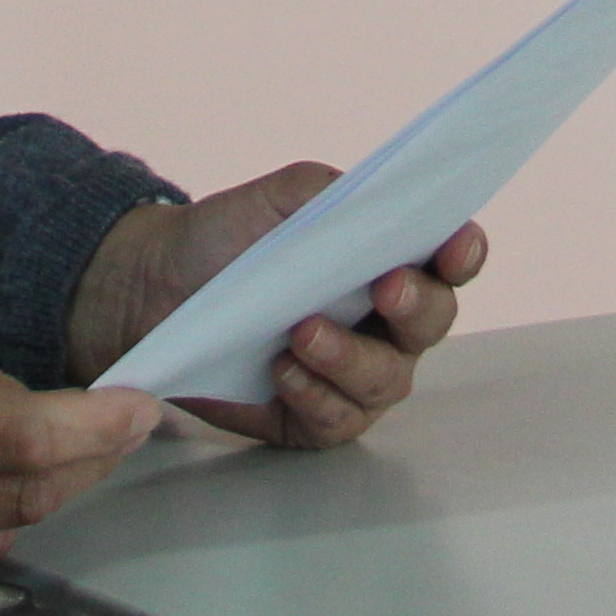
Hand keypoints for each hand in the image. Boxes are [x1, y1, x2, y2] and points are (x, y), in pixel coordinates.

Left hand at [62, 162, 488, 448]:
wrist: (152, 286)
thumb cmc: (228, 236)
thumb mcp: (282, 198)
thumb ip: (335, 194)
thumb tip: (383, 201)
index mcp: (389, 258)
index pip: (449, 259)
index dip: (463, 252)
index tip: (455, 244)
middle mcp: (385, 321)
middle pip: (432, 323)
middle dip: (416, 306)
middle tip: (385, 288)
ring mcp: (353, 373)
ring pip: (387, 380)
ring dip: (351, 357)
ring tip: (302, 333)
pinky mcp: (314, 417)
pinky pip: (338, 421)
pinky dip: (316, 396)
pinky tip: (283, 373)